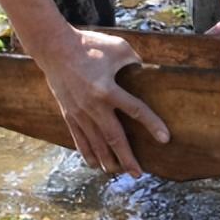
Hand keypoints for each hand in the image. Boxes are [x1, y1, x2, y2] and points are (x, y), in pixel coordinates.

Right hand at [33, 28, 169, 176]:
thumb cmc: (89, 45)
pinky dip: (87, 153)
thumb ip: (134, 61)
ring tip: (118, 173)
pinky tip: (94, 164)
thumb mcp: (118, 47)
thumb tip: (145, 73)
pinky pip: (79, 139)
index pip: (135, 111)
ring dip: (108, 160)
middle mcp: (93, 106)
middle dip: (127, 158)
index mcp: (107, 89)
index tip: (165, 139)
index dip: (152, 125)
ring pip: (96, 143)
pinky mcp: (68, 114)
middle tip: (139, 174)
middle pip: (114, 138)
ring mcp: (79, 112)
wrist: (54, 47)